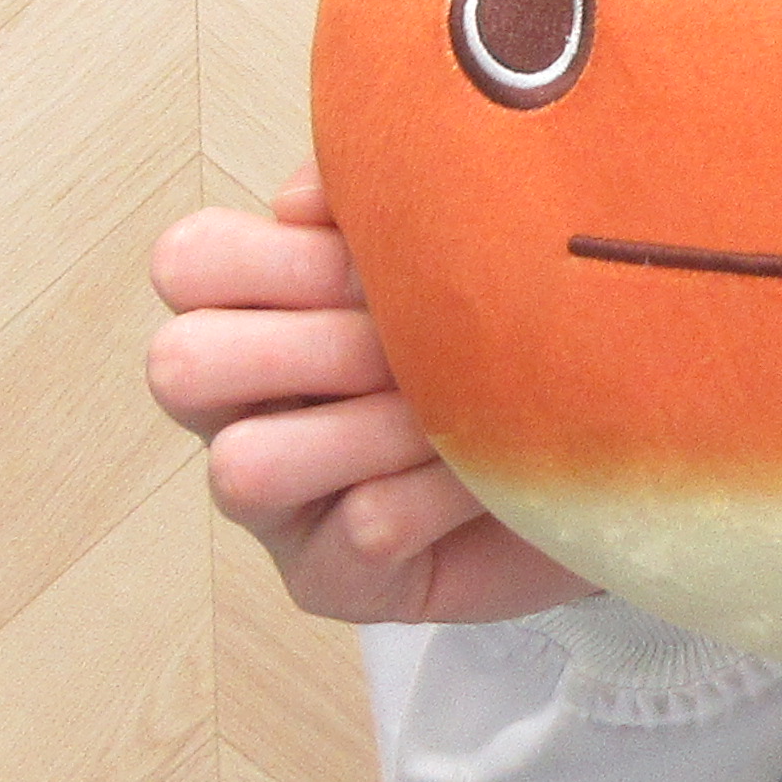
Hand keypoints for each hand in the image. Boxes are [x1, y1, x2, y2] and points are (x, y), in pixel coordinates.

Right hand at [143, 167, 590, 626]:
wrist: (601, 450)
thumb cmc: (507, 332)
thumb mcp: (444, 242)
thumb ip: (373, 199)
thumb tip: (304, 202)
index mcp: (253, 312)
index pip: (186, 263)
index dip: (265, 256)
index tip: (369, 261)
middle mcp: (241, 410)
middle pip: (180, 365)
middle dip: (307, 345)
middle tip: (404, 339)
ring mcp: (277, 508)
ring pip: (246, 467)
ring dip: (371, 425)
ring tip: (457, 411)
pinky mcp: (332, 583)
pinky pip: (364, 530)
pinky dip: (442, 489)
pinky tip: (494, 471)